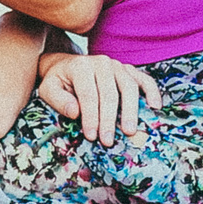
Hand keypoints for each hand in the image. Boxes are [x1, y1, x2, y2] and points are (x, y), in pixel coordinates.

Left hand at [36, 52, 161, 144]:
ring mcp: (118, 65)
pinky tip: (154, 107)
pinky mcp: (129, 70)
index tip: (91, 136)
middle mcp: (101, 62)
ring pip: (129, 87)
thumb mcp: (48, 89)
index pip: (88, 95)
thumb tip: (75, 112)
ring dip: (130, 111)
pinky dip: (152, 92)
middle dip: (109, 120)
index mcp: (81, 66)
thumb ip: (59, 100)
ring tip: (129, 131)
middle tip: (108, 141)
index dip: (90, 117)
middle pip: (110, 93)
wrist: (66, 66)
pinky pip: (144, 79)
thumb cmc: (58, 82)